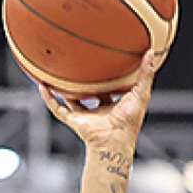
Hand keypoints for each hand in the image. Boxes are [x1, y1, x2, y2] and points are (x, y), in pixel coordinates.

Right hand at [38, 47, 160, 155]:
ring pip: (71, 101)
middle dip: (85, 83)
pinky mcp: (74, 120)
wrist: (114, 140)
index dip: (108, 78)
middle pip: (89, 94)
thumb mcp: (140, 93)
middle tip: (80, 65)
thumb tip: (151, 52)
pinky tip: (42, 86)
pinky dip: (49, 99)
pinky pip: (58, 109)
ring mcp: (85, 116)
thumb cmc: (129, 122)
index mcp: (113, 106)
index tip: (106, 64)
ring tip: (56, 74)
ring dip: (63, 90)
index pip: (110, 90)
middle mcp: (98, 111)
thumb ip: (146, 74)